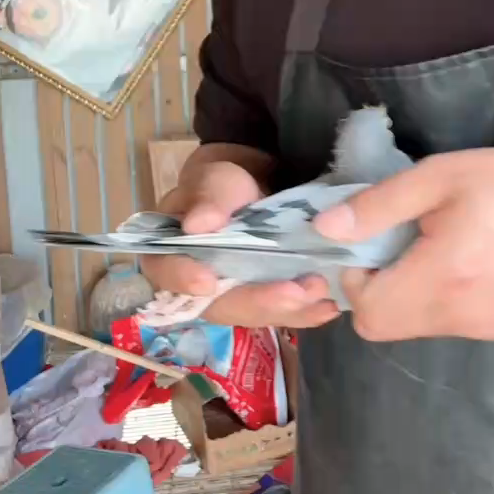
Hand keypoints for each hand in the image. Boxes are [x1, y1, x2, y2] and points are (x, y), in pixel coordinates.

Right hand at [141, 161, 338, 328]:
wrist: (251, 189)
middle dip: (259, 300)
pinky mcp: (262, 300)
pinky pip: (280, 312)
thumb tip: (197, 223)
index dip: (184, 280)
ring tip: (320, 294)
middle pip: (221, 304)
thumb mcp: (214, 181)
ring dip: (289, 309)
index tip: (208, 281)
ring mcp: (232, 298)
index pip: (167, 273)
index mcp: (169, 256)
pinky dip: (305, 312)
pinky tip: (327, 307)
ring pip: (255, 313)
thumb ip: (208, 200)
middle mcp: (196, 288)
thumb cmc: (221, 185)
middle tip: (294, 292)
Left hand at [314, 148, 493, 340]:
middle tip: (393, 243)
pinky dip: (426, 298)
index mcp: (442, 277)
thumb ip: (378, 206)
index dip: (353, 276)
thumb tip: (323, 229)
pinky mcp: (491, 329)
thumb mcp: (440, 176)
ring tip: (428, 246)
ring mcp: (476, 329)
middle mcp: (456, 316)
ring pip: (406, 326)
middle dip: (371, 288)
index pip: (366, 309)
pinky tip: (454, 261)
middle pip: (379, 325)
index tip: (370, 239)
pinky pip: (435, 323)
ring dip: (399, 292)